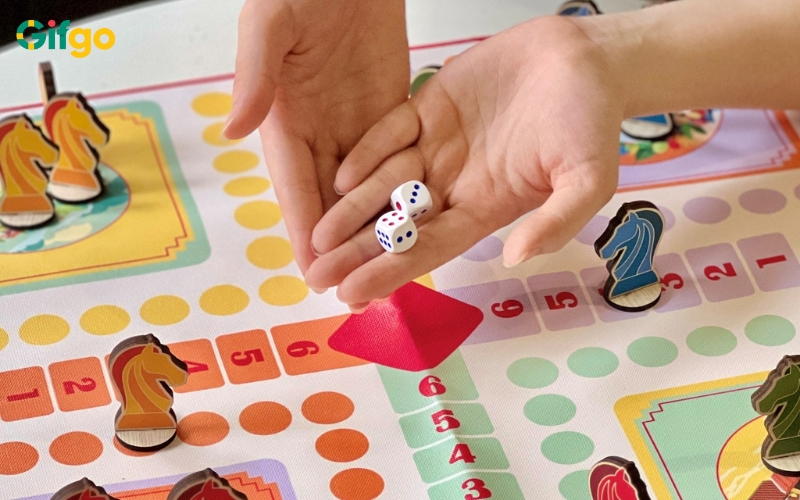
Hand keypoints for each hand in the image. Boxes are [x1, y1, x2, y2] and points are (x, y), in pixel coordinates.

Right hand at [224, 0, 409, 276]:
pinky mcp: (390, 113)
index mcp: (286, 120)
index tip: (314, 274)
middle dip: (340, 249)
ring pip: (366, 192)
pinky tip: (414, 226)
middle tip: (353, 293)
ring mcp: (356, 126)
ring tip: (388, 272)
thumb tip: (231, 131)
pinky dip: (402, 196)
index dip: (303, 232)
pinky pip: (397, 162)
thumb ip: (255, 75)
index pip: (295, 187)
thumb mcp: (271, 23)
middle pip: (330, 202)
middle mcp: (320, 133)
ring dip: (373, 233)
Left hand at [305, 17, 621, 306]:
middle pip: (398, 224)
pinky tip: (340, 177)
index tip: (354, 293)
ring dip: (351, 209)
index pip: (431, 247)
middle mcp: (455, 182)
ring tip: (317, 236)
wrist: (586, 59)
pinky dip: (367, 152)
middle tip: (318, 275)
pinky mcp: (430, 106)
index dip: (391, 271)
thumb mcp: (588, 180)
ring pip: (386, 183)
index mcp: (486, 207)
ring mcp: (439, 145)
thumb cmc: (593, 121)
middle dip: (358, 251)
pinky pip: (391, 131)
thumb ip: (556, 221)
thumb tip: (516, 259)